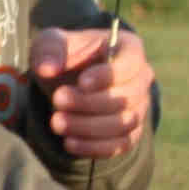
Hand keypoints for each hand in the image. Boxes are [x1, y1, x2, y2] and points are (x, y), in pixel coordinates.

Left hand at [30, 25, 152, 161]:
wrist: (67, 80)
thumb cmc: (63, 55)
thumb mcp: (50, 43)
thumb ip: (49, 50)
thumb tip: (47, 68)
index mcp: (129, 48)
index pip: (130, 63)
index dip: (108, 76)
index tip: (82, 83)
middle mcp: (141, 77)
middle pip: (127, 97)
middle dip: (89, 103)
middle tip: (58, 101)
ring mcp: (139, 106)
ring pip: (125, 123)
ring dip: (89, 127)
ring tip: (57, 122)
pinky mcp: (131, 131)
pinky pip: (121, 144)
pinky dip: (96, 147)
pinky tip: (69, 142)